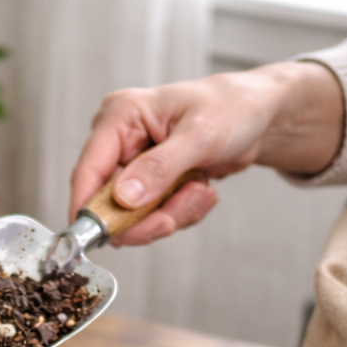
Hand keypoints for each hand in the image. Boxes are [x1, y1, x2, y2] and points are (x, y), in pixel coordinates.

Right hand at [69, 62, 343, 245]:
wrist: (258, 117)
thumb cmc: (232, 108)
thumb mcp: (199, 136)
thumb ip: (159, 168)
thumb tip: (123, 197)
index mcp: (120, 117)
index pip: (89, 169)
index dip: (87, 208)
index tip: (98, 238)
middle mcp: (120, 141)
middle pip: (108, 201)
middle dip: (144, 217)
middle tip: (172, 219)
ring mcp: (133, 164)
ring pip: (132, 215)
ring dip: (169, 214)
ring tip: (200, 191)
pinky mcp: (148, 183)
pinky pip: (153, 215)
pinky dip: (179, 212)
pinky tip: (201, 191)